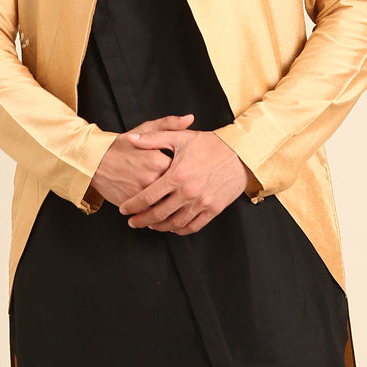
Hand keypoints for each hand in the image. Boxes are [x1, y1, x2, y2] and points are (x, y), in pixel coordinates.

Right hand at [86, 115, 193, 205]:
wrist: (93, 161)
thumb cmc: (120, 146)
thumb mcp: (145, 130)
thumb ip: (170, 125)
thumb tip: (190, 119)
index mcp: (158, 160)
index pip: (184, 171)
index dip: (189, 174)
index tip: (191, 174)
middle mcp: (151, 178)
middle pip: (177, 191)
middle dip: (183, 193)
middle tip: (189, 192)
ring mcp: (141, 193)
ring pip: (165, 205)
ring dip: (172, 206)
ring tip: (177, 204)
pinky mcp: (132, 204)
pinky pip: (151, 213)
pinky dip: (157, 214)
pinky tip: (162, 212)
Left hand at [118, 127, 249, 233]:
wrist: (241, 153)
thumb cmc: (211, 144)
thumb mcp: (180, 137)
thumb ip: (153, 138)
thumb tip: (131, 138)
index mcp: (177, 175)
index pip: (147, 197)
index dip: (132, 206)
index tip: (124, 209)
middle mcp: (188, 192)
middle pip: (158, 214)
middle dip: (141, 220)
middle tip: (132, 222)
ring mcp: (202, 203)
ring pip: (174, 223)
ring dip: (159, 227)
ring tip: (150, 225)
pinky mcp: (214, 209)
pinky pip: (193, 226)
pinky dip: (180, 230)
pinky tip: (172, 227)